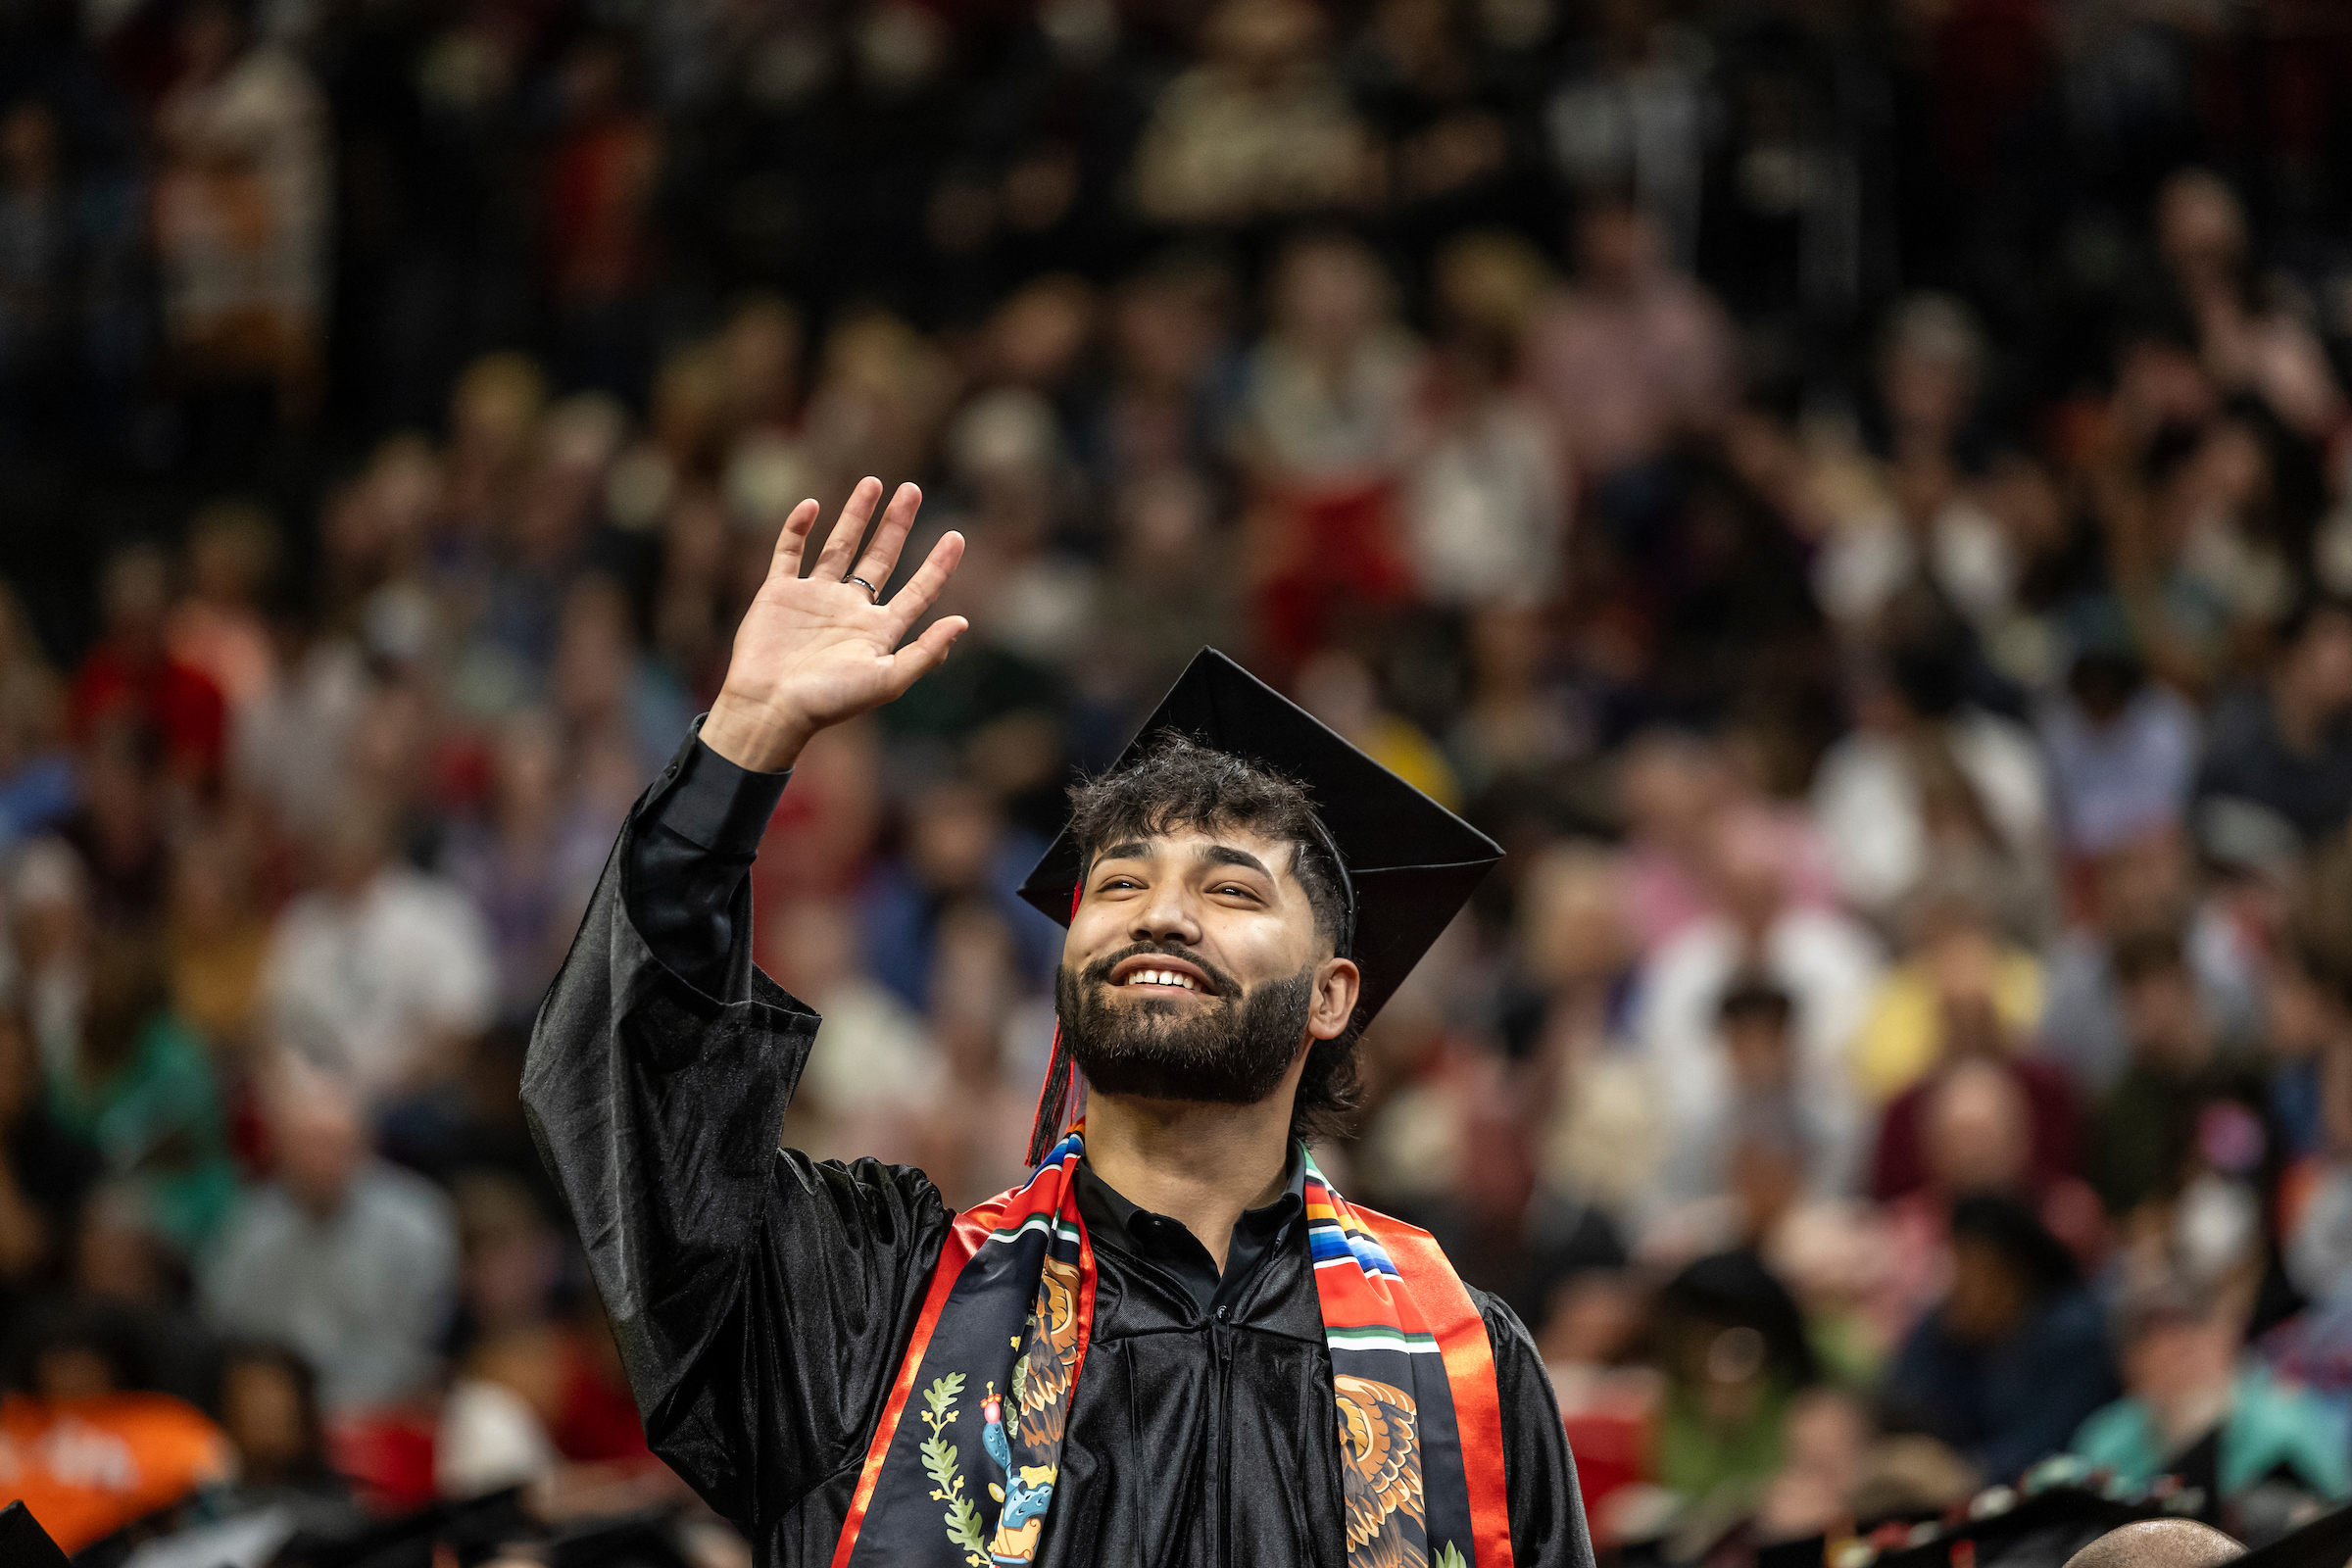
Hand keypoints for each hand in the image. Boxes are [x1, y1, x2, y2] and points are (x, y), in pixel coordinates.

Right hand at [701, 478, 966, 772]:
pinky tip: (812, 505)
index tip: (957, 535)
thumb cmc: (830, 701)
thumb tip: (962, 622)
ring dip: (855, 515)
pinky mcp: (779, 593)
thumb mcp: (887, 679)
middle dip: (897, 524)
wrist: (769, 707)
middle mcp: (849, 610)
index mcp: (879, 630)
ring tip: (873, 482)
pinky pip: (789, 551)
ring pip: (839, 546)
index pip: (918, 590)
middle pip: (880, 558)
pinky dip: (798, 528)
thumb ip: (925, 652)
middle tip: (912, 490)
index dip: (938, 564)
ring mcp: (814, 598)